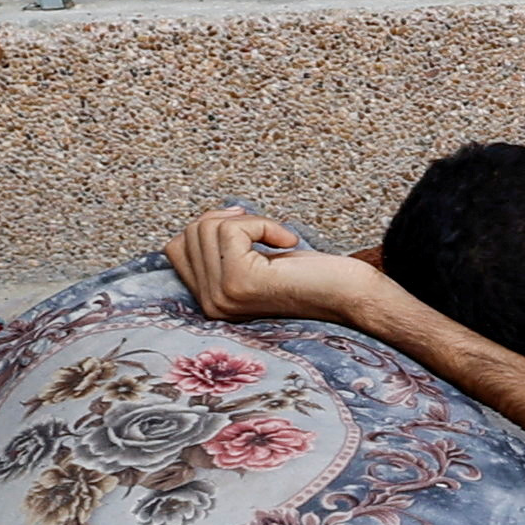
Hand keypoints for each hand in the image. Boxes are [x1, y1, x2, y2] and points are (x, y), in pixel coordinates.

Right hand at [171, 205, 377, 328]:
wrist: (350, 294)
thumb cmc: (311, 274)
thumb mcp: (254, 261)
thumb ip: (221, 252)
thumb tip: (203, 223)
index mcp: (209, 301)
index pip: (175, 248)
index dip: (210, 227)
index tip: (246, 226)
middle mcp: (209, 304)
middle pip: (191, 233)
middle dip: (231, 220)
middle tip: (267, 232)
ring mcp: (221, 296)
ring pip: (208, 228)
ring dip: (250, 221)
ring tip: (278, 239)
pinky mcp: (240, 282)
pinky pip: (231, 229)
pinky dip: (263, 224)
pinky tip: (287, 242)